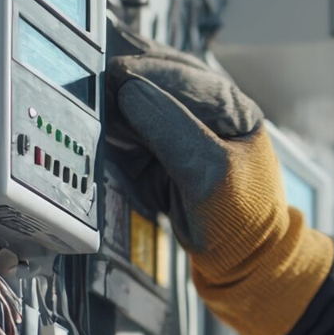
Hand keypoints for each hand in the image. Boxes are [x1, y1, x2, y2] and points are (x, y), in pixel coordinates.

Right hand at [105, 29, 333, 334]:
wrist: (243, 260)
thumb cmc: (243, 221)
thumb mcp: (209, 174)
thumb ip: (172, 131)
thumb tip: (131, 93)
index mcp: (231, 107)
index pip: (183, 77)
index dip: (146, 74)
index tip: (112, 74)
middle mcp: (206, 110)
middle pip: (158, 78)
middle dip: (124, 76)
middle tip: (92, 74)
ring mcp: (183, 128)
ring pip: (141, 99)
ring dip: (115, 97)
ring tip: (90, 94)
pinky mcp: (162, 149)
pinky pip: (132, 128)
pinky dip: (113, 124)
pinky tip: (98, 121)